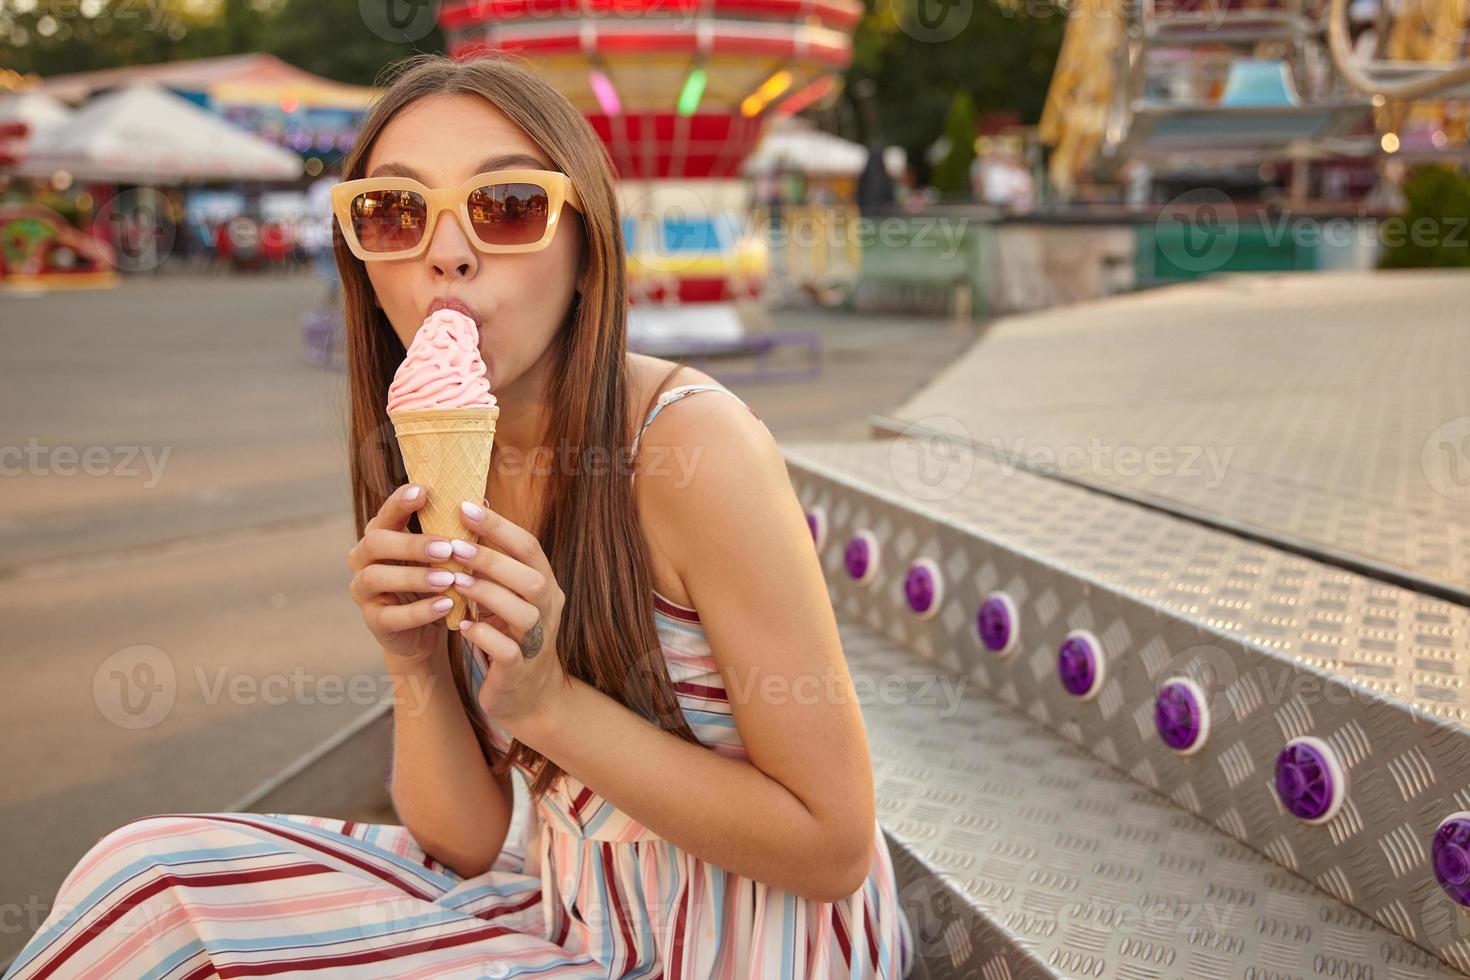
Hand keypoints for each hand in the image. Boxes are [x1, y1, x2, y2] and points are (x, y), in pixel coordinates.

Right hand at [346, 484, 457, 663]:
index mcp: (380, 535)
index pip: (385, 514)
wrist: (425, 631)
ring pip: (376, 577)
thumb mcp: (445, 556)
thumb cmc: (436, 582)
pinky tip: (446, 606)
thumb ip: (454, 531)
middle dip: (411, 544)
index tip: (422, 492)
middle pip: (375, 543)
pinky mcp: (374, 621)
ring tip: (448, 578)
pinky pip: (391, 616)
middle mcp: (363, 559)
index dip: (399, 502)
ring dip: (415, 577)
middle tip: (447, 548)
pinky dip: (420, 611)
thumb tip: (481, 501)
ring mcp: (363, 591)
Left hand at [451, 500, 568, 731]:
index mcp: (544, 585)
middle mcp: (547, 610)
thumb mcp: (507, 595)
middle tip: (455, 546)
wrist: (528, 695)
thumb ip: (496, 562)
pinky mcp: (520, 669)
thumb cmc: (510, 634)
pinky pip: (507, 650)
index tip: (465, 507)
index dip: (499, 526)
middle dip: (493, 559)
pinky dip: (485, 636)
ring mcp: (536, 641)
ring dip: (486, 593)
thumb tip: (475, 509)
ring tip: (454, 581)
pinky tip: (463, 627)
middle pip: (531, 578)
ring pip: (522, 612)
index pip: (529, 547)